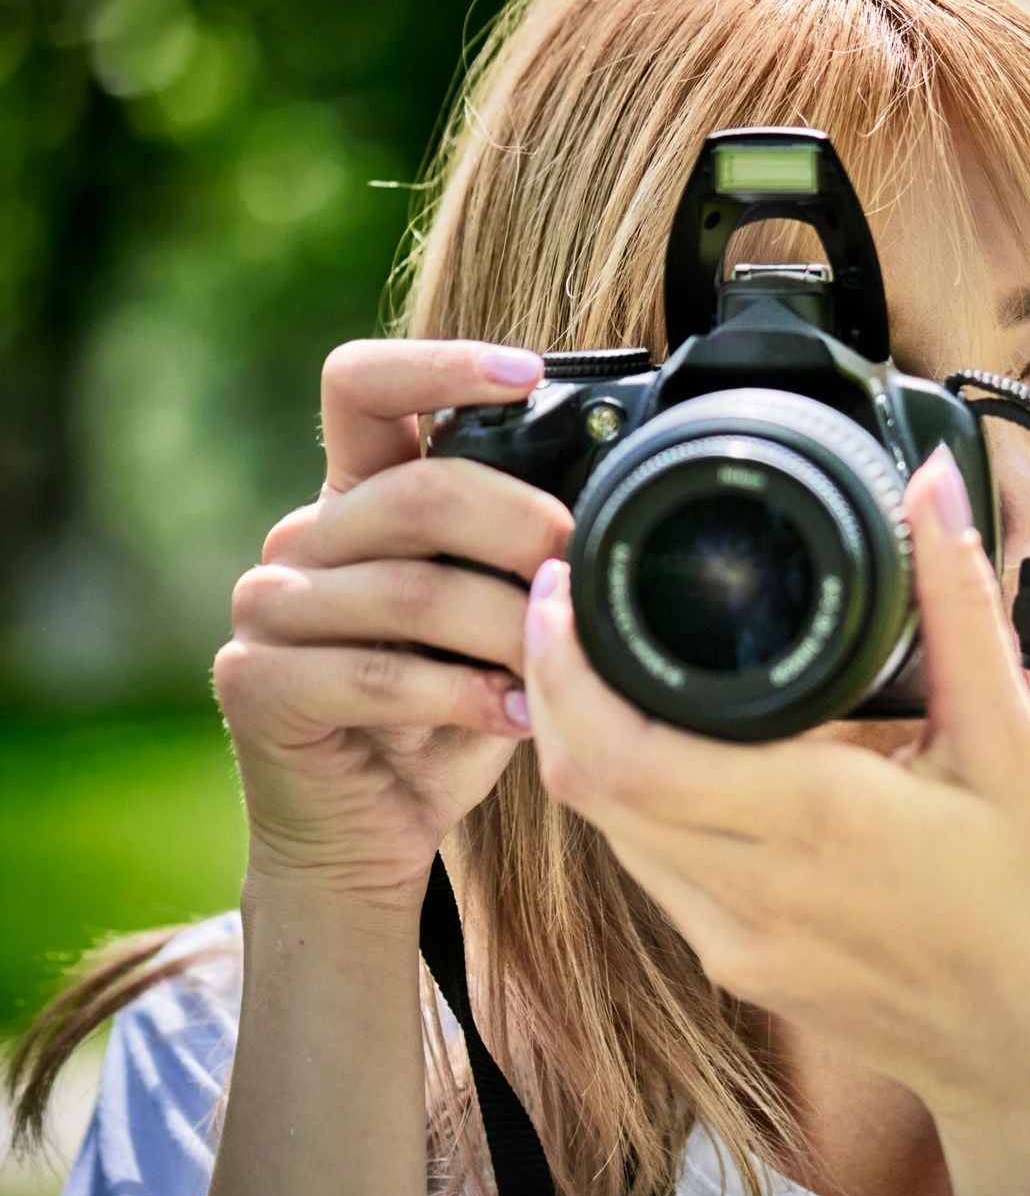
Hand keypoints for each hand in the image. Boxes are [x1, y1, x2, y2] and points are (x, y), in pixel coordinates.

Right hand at [214, 338, 574, 910]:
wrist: (373, 831)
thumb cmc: (450, 716)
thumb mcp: (497, 621)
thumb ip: (521, 559)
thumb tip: (607, 505)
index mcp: (357, 501)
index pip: (363, 387)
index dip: (440, 364)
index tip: (529, 372)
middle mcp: (302, 538)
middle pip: (417, 491)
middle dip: (522, 528)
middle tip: (581, 570)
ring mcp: (268, 608)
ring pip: (410, 590)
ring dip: (507, 631)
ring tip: (563, 669)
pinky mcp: (256, 683)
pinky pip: (377, 674)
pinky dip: (462, 696)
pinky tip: (518, 717)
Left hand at [518, 445, 1029, 1124]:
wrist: (1028, 1052)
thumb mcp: (1010, 748)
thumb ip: (960, 610)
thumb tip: (934, 492)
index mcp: (817, 821)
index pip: (625, 750)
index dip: (564, 668)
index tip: (563, 588)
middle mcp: (752, 889)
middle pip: (584, 785)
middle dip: (551, 687)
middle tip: (563, 606)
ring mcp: (731, 940)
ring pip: (604, 830)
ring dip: (581, 745)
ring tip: (594, 663)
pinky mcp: (732, 966)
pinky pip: (646, 870)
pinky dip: (627, 801)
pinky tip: (656, 752)